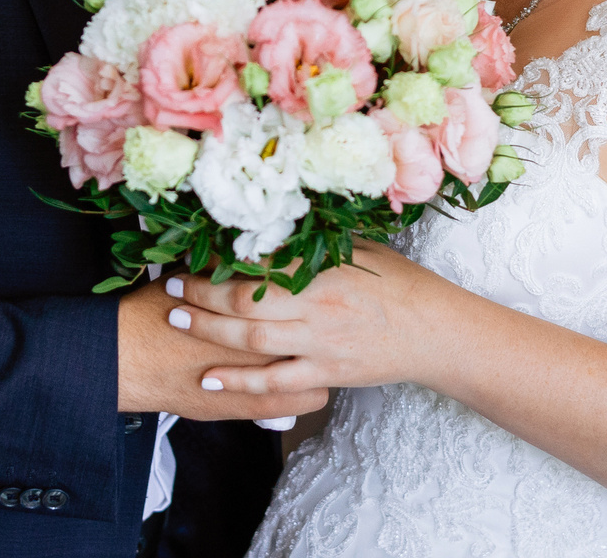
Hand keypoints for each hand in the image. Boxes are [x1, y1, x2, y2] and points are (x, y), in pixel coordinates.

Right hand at [117, 278, 327, 420]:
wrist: (126, 354)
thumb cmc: (156, 310)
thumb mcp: (195, 274)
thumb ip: (227, 265)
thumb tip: (247, 246)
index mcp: (253, 300)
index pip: (306, 292)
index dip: (322, 288)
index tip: (325, 288)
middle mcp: (262, 338)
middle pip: (315, 331)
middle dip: (328, 325)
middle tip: (332, 319)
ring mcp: (256, 376)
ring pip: (313, 371)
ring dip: (319, 362)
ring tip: (320, 353)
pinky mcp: (244, 406)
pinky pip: (293, 404)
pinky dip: (304, 394)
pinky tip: (307, 386)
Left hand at [165, 243, 452, 395]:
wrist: (435, 331)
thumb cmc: (399, 283)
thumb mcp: (360, 249)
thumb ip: (318, 242)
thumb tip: (276, 224)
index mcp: (325, 268)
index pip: (261, 260)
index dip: (221, 257)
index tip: (194, 251)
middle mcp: (316, 305)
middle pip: (245, 299)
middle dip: (202, 291)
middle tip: (171, 284)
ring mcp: (319, 343)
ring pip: (252, 339)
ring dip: (209, 329)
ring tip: (177, 318)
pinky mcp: (325, 374)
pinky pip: (275, 381)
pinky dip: (238, 382)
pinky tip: (208, 379)